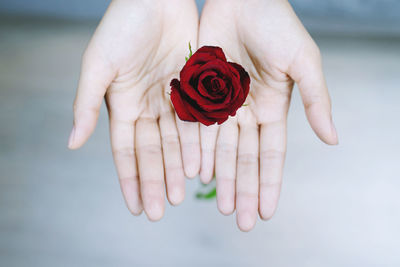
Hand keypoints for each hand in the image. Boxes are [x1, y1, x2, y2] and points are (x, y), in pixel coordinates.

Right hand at [68, 0, 199, 220]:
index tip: (135, 207)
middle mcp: (148, 108)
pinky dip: (197, 146)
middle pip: (152, 153)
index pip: (125, 152)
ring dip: (177, 169)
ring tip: (181, 195)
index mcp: (122, 105)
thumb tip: (72, 143)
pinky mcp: (194, 90)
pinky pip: (197, 124)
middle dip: (155, 181)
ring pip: (176, 144)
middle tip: (160, 211)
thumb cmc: (122, 27)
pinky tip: (200, 167)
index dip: (130, 180)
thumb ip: (87, 104)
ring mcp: (171, 101)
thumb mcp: (98, 64)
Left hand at [198, 0, 337, 230]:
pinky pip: (199, 129)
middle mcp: (247, 112)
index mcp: (273, 107)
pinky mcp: (201, 94)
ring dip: (222, 178)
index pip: (272, 154)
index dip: (270, 183)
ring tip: (221, 206)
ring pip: (222, 150)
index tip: (268, 211)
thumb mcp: (304, 62)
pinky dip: (199, 152)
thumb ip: (317, 101)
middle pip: (246, 159)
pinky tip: (198, 175)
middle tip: (242, 221)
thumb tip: (333, 140)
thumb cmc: (277, 25)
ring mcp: (223, 105)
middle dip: (245, 189)